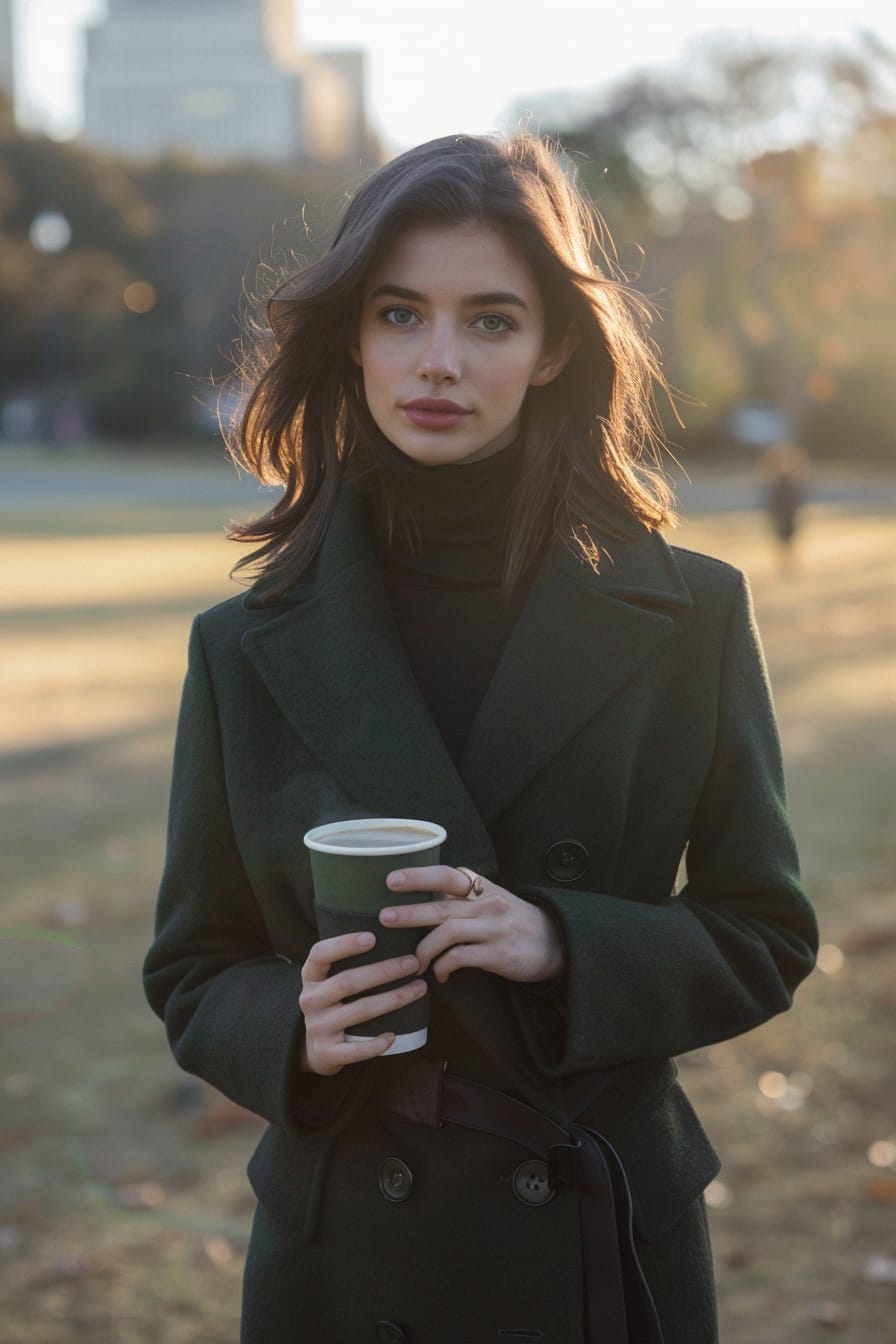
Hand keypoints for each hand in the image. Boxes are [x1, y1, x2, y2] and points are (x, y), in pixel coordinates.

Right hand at [298, 932, 426, 1075]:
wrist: (316, 1048)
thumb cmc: (334, 1002)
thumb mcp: (329, 980)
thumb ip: (348, 960)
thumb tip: (394, 928)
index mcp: (311, 977)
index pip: (320, 954)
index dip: (344, 944)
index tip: (373, 937)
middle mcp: (310, 1000)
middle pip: (348, 981)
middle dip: (384, 971)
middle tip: (413, 962)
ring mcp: (318, 1028)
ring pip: (360, 1012)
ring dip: (393, 999)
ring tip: (419, 988)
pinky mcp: (327, 1053)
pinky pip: (354, 1050)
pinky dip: (375, 1045)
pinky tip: (393, 1036)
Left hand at [380, 866, 563, 985]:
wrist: (555, 943)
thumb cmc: (514, 922)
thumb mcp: (492, 900)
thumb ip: (462, 900)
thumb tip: (419, 903)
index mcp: (482, 887)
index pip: (447, 876)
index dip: (419, 876)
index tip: (392, 880)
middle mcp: (488, 903)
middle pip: (441, 906)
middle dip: (410, 912)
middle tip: (385, 918)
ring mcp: (494, 928)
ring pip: (448, 933)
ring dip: (424, 948)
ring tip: (412, 961)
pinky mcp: (498, 953)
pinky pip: (461, 958)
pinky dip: (444, 966)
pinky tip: (439, 974)